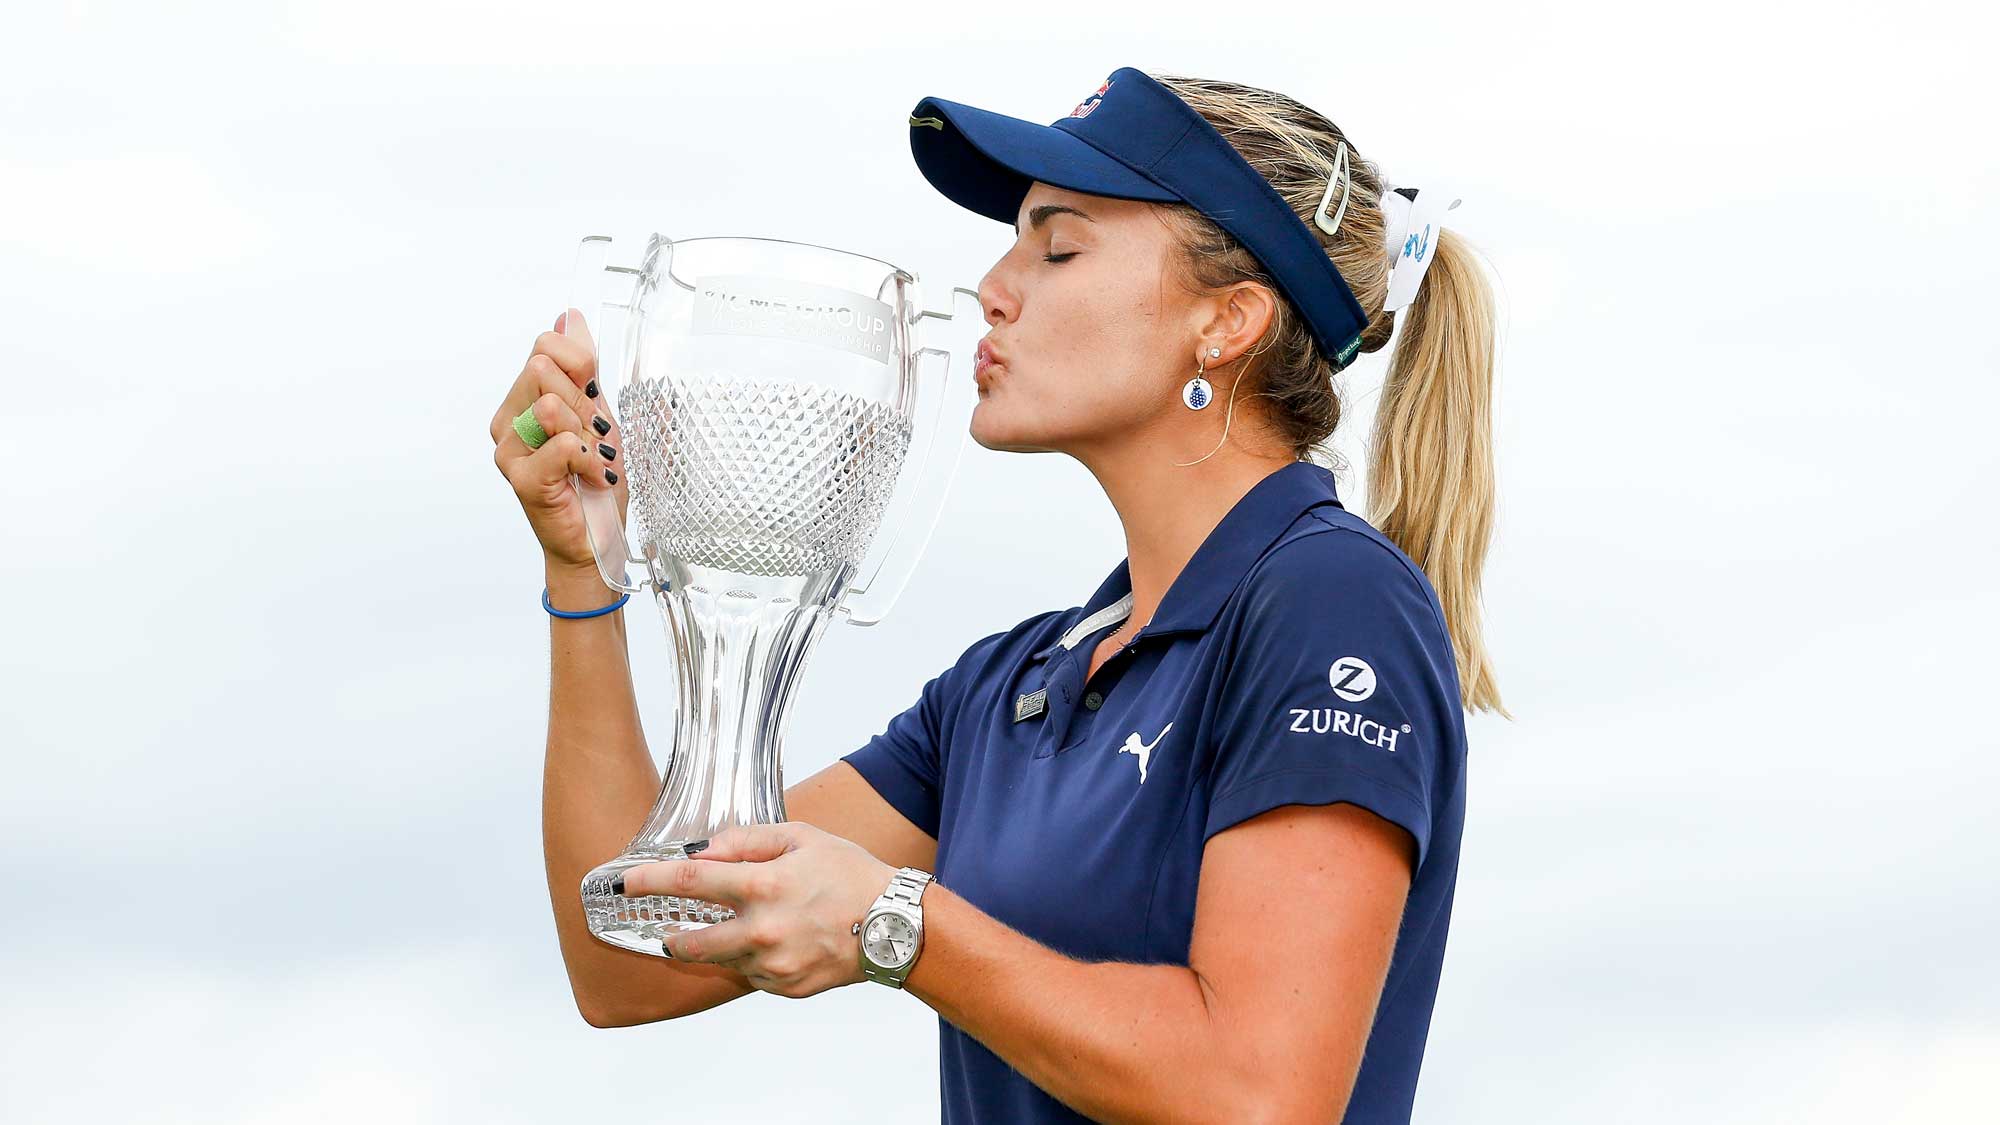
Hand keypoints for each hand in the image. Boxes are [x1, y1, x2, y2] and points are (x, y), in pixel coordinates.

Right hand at [488, 310, 630, 572]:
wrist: (598, 538)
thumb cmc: (594, 481)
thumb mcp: (599, 412)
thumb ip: (583, 367)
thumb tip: (569, 316)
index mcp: (524, 399)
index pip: (546, 345)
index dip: (581, 366)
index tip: (594, 403)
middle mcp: (508, 420)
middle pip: (543, 367)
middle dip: (583, 401)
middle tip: (592, 437)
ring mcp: (509, 449)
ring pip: (549, 403)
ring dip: (585, 433)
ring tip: (589, 459)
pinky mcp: (520, 477)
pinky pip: (562, 443)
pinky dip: (588, 460)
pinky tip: (588, 478)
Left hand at [621, 823, 895, 998]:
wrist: (896, 926)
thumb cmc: (852, 875)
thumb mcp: (802, 837)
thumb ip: (746, 840)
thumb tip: (704, 850)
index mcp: (764, 887)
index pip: (690, 882)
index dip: (650, 880)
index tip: (624, 882)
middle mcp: (763, 931)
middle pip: (690, 943)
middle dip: (672, 938)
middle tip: (668, 931)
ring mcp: (773, 965)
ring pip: (724, 960)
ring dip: (725, 945)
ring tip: (757, 926)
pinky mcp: (786, 988)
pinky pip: (753, 975)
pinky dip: (756, 959)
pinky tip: (783, 941)